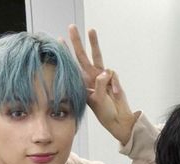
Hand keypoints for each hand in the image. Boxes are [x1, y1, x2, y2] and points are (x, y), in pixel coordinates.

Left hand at [67, 24, 136, 145]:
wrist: (119, 120)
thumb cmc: (106, 113)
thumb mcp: (98, 101)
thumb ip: (99, 85)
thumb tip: (104, 72)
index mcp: (84, 85)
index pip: (74, 67)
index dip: (67, 55)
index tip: (59, 42)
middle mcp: (92, 78)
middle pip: (83, 56)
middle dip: (77, 42)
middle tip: (71, 27)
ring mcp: (103, 78)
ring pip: (98, 56)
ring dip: (94, 43)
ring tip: (90, 30)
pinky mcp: (113, 79)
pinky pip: (112, 74)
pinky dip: (114, 83)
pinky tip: (115, 94)